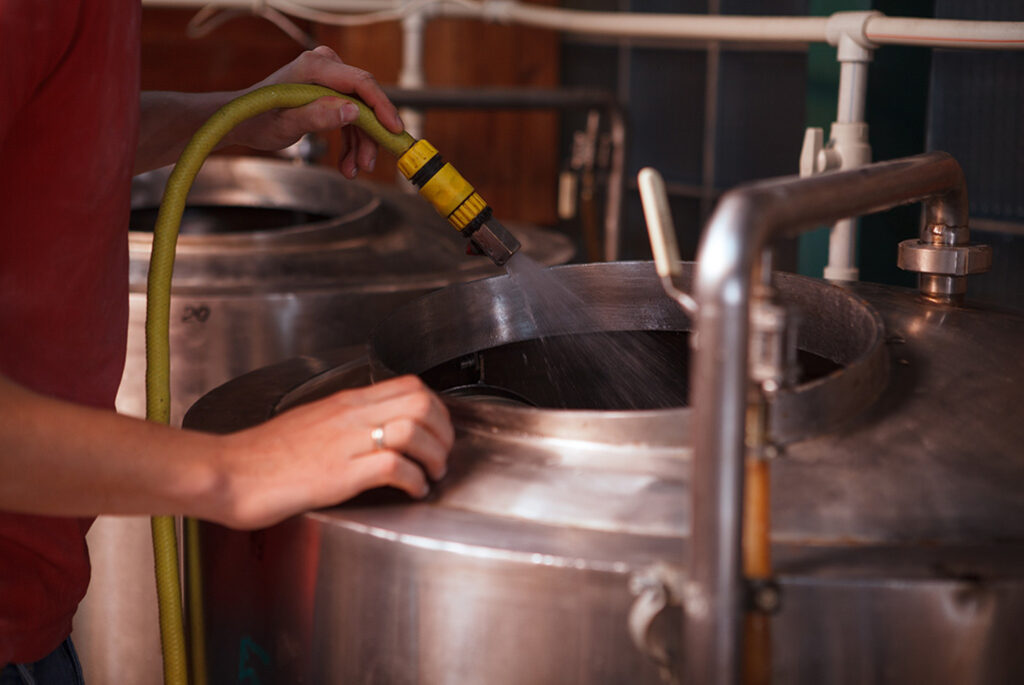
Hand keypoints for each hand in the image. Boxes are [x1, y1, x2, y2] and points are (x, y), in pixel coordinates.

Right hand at [213, 375, 452, 529]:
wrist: (227, 472)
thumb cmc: (262, 455)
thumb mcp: (310, 423)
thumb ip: (345, 422)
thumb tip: (377, 430)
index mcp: (344, 402)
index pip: (410, 385)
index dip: (437, 408)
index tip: (438, 431)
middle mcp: (349, 416)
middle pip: (422, 403)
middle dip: (444, 431)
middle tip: (441, 455)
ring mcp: (345, 443)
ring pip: (414, 429)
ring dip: (434, 456)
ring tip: (431, 474)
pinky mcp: (339, 473)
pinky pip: (394, 466)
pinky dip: (414, 480)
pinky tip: (412, 490)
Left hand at [226, 45, 403, 178]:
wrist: (244, 120)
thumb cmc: (258, 119)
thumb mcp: (287, 123)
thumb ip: (319, 116)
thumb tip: (354, 112)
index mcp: (315, 67)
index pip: (361, 83)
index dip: (382, 107)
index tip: (394, 130)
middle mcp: (325, 67)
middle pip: (364, 101)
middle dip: (369, 136)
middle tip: (366, 164)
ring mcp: (328, 79)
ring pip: (360, 113)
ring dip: (360, 144)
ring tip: (352, 170)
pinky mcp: (329, 92)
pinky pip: (351, 117)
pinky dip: (351, 142)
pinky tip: (347, 163)